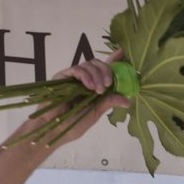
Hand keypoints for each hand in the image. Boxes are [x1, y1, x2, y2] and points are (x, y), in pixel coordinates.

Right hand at [11, 50, 131, 148]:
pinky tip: (89, 86)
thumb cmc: (74, 124)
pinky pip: (76, 69)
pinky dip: (85, 75)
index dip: (113, 60)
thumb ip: (109, 102)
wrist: (55, 130)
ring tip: (98, 91)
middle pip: (97, 64)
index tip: (122, 52)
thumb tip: (127, 100)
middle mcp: (83, 80)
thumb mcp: (96, 112)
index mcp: (93, 87)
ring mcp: (73, 77)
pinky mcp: (62, 77)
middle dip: (105, 71)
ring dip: (96, 75)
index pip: (104, 70)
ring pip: (88, 65)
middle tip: (108, 84)